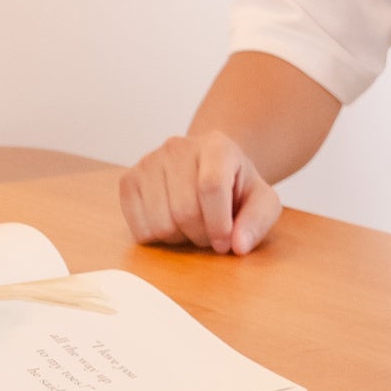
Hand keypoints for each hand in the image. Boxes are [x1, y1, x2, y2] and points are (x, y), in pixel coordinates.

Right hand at [121, 130, 283, 253]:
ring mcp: (149, 162)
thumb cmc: (235, 187)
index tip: (225, 243)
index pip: (210, 187)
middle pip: (184, 210)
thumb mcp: (261, 200)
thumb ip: (258, 221)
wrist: (207, 167)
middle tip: (210, 234)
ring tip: (190, 226)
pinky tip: (170, 223)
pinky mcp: (129, 181)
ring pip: (160, 223)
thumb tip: (238, 245)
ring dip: (179, 238)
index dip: (218, 224)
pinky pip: (138, 228)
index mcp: (216, 146)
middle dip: (201, 235)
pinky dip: (156, 237)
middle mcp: (177, 147)